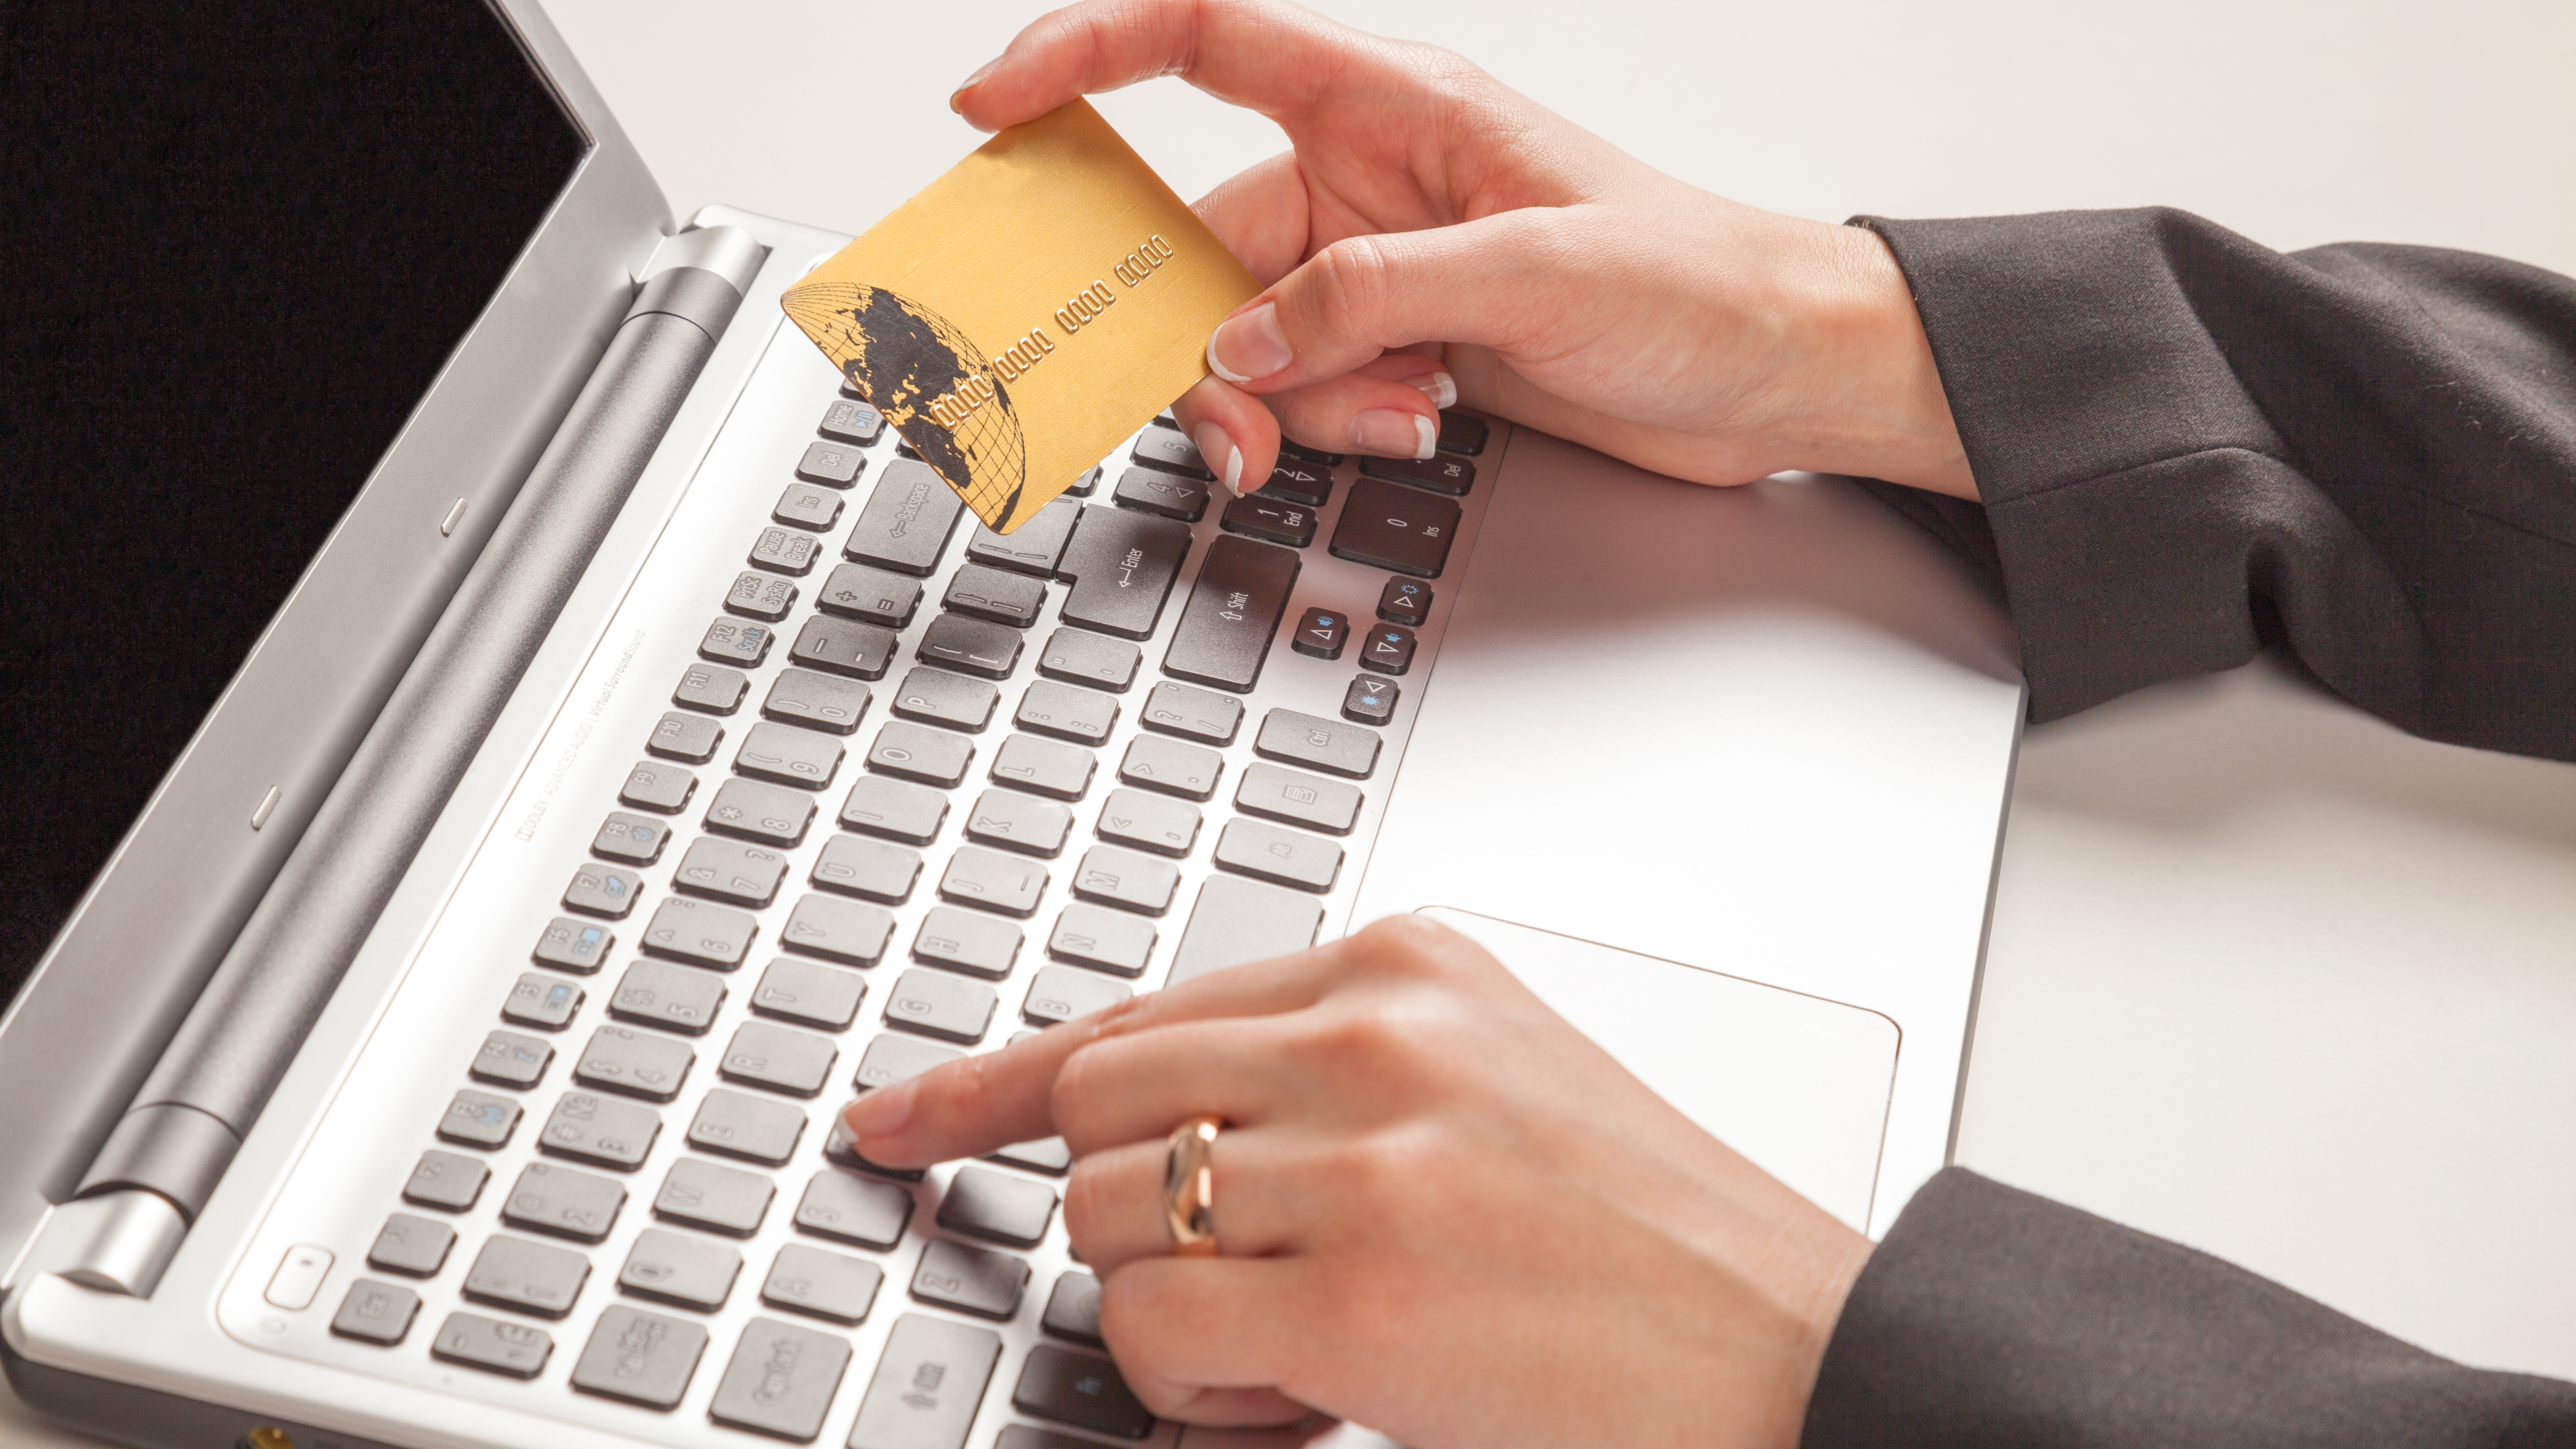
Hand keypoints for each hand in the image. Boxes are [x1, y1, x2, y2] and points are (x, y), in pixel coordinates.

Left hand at [840, 917, 1872, 1448]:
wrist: (1800, 1348)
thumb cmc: (1649, 1237)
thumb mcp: (1482, 1088)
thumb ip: (1317, 1076)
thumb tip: (1140, 1125)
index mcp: (1403, 968)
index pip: (1135, 1009)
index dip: (994, 1082)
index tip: (906, 1120)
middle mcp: (1373, 1036)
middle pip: (1099, 1111)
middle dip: (1136, 1215)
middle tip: (1242, 1283)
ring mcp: (1364, 1158)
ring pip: (1106, 1223)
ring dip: (1179, 1308)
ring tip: (1313, 1341)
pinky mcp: (1360, 1292)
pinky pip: (1150, 1330)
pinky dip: (1203, 1386)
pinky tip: (1316, 1387)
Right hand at [951, 0, 1972, 500]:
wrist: (1774, 371)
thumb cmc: (1695, 278)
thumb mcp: (1532, 272)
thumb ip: (1370, 299)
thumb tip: (1242, 346)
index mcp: (1388, 104)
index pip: (1198, 40)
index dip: (1081, 53)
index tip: (995, 106)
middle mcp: (1362, 180)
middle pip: (1196, 241)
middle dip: (1194, 336)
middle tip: (1227, 413)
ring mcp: (1372, 271)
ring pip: (1242, 340)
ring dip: (1283, 399)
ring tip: (1389, 415)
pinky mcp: (1393, 349)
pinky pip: (1300, 390)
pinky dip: (1330, 424)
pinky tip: (1412, 421)